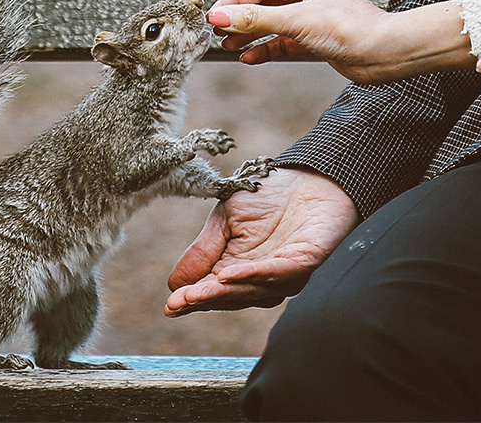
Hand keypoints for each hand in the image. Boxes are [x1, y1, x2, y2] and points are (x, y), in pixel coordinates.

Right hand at [165, 168, 359, 316]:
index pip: (211, 291)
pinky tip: (230, 274)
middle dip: (204, 299)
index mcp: (237, 270)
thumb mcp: (224, 219)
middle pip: (230, 296)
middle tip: (180, 302)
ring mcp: (284, 273)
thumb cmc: (268, 196)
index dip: (191, 300)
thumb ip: (203, 251)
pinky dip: (254, 275)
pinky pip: (280, 272)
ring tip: (198, 293)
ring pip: (253, 290)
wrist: (310, 175)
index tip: (170, 305)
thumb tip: (174, 284)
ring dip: (225, 292)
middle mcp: (260, 279)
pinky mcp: (306, 260)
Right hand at [207, 0, 472, 83]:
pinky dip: (266, 49)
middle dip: (241, 21)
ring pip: (271, 24)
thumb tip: (219, 18)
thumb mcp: (295, 21)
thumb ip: (254, 20)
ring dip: (250, 36)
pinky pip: (282, 41)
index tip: (213, 17)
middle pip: (264, 5)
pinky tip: (249, 58)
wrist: (383, 54)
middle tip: (217, 34)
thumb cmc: (347, 28)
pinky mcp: (315, 37)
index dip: (235, 1)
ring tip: (228, 47)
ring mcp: (312, 15)